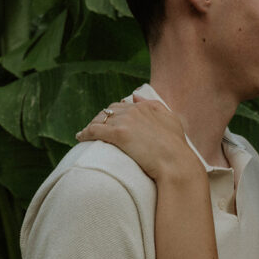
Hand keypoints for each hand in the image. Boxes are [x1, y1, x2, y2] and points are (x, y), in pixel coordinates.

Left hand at [76, 96, 200, 181]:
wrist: (176, 163)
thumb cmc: (177, 147)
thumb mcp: (172, 121)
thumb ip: (156, 106)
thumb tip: (135, 96)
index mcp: (146, 107)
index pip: (123, 105)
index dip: (115, 113)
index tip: (110, 121)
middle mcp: (134, 110)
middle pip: (110, 110)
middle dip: (101, 118)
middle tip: (95, 128)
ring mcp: (125, 121)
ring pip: (100, 119)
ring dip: (92, 124)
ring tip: (86, 133)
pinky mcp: (118, 134)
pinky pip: (94, 130)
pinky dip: (85, 133)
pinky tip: (80, 137)